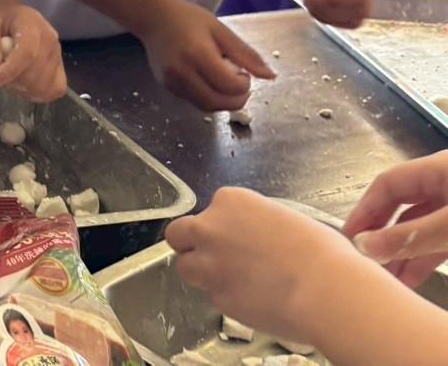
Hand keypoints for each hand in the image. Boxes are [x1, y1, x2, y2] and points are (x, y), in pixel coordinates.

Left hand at [0, 4, 65, 101]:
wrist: (6, 15)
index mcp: (32, 24)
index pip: (27, 53)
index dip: (9, 72)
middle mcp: (51, 40)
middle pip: (36, 72)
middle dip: (13, 82)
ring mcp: (57, 54)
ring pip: (46, 85)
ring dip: (24, 89)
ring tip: (9, 79)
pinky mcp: (59, 67)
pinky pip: (56, 89)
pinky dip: (38, 94)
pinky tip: (23, 87)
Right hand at [138, 0, 273, 111]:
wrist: (152, 18)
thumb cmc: (187, 18)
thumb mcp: (220, 29)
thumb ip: (245, 54)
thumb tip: (270, 76)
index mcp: (198, 54)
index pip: (230, 86)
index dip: (244, 84)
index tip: (244, 72)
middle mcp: (182, 72)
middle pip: (217, 102)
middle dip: (237, 100)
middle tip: (242, 87)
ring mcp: (172, 82)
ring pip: (205, 106)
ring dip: (223, 102)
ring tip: (226, 85)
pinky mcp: (166, 87)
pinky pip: (193, 101)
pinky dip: (208, 97)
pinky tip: (209, 82)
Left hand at [167, 187, 362, 345]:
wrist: (326, 290)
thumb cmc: (321, 252)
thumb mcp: (285, 218)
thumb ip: (256, 224)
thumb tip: (254, 238)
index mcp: (230, 202)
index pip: (211, 211)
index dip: (222, 226)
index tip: (237, 237)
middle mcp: (210, 229)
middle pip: (178, 235)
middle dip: (190, 245)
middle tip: (212, 256)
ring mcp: (210, 265)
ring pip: (186, 268)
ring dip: (202, 273)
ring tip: (231, 281)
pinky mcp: (219, 298)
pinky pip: (214, 296)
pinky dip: (228, 298)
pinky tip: (253, 301)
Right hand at [342, 151, 447, 287]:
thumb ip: (412, 236)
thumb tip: (366, 246)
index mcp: (438, 170)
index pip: (387, 184)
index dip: (365, 208)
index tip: (348, 236)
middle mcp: (443, 186)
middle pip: (399, 207)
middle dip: (380, 235)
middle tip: (361, 260)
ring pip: (418, 229)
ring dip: (400, 253)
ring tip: (381, 279)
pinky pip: (436, 242)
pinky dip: (421, 259)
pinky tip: (407, 279)